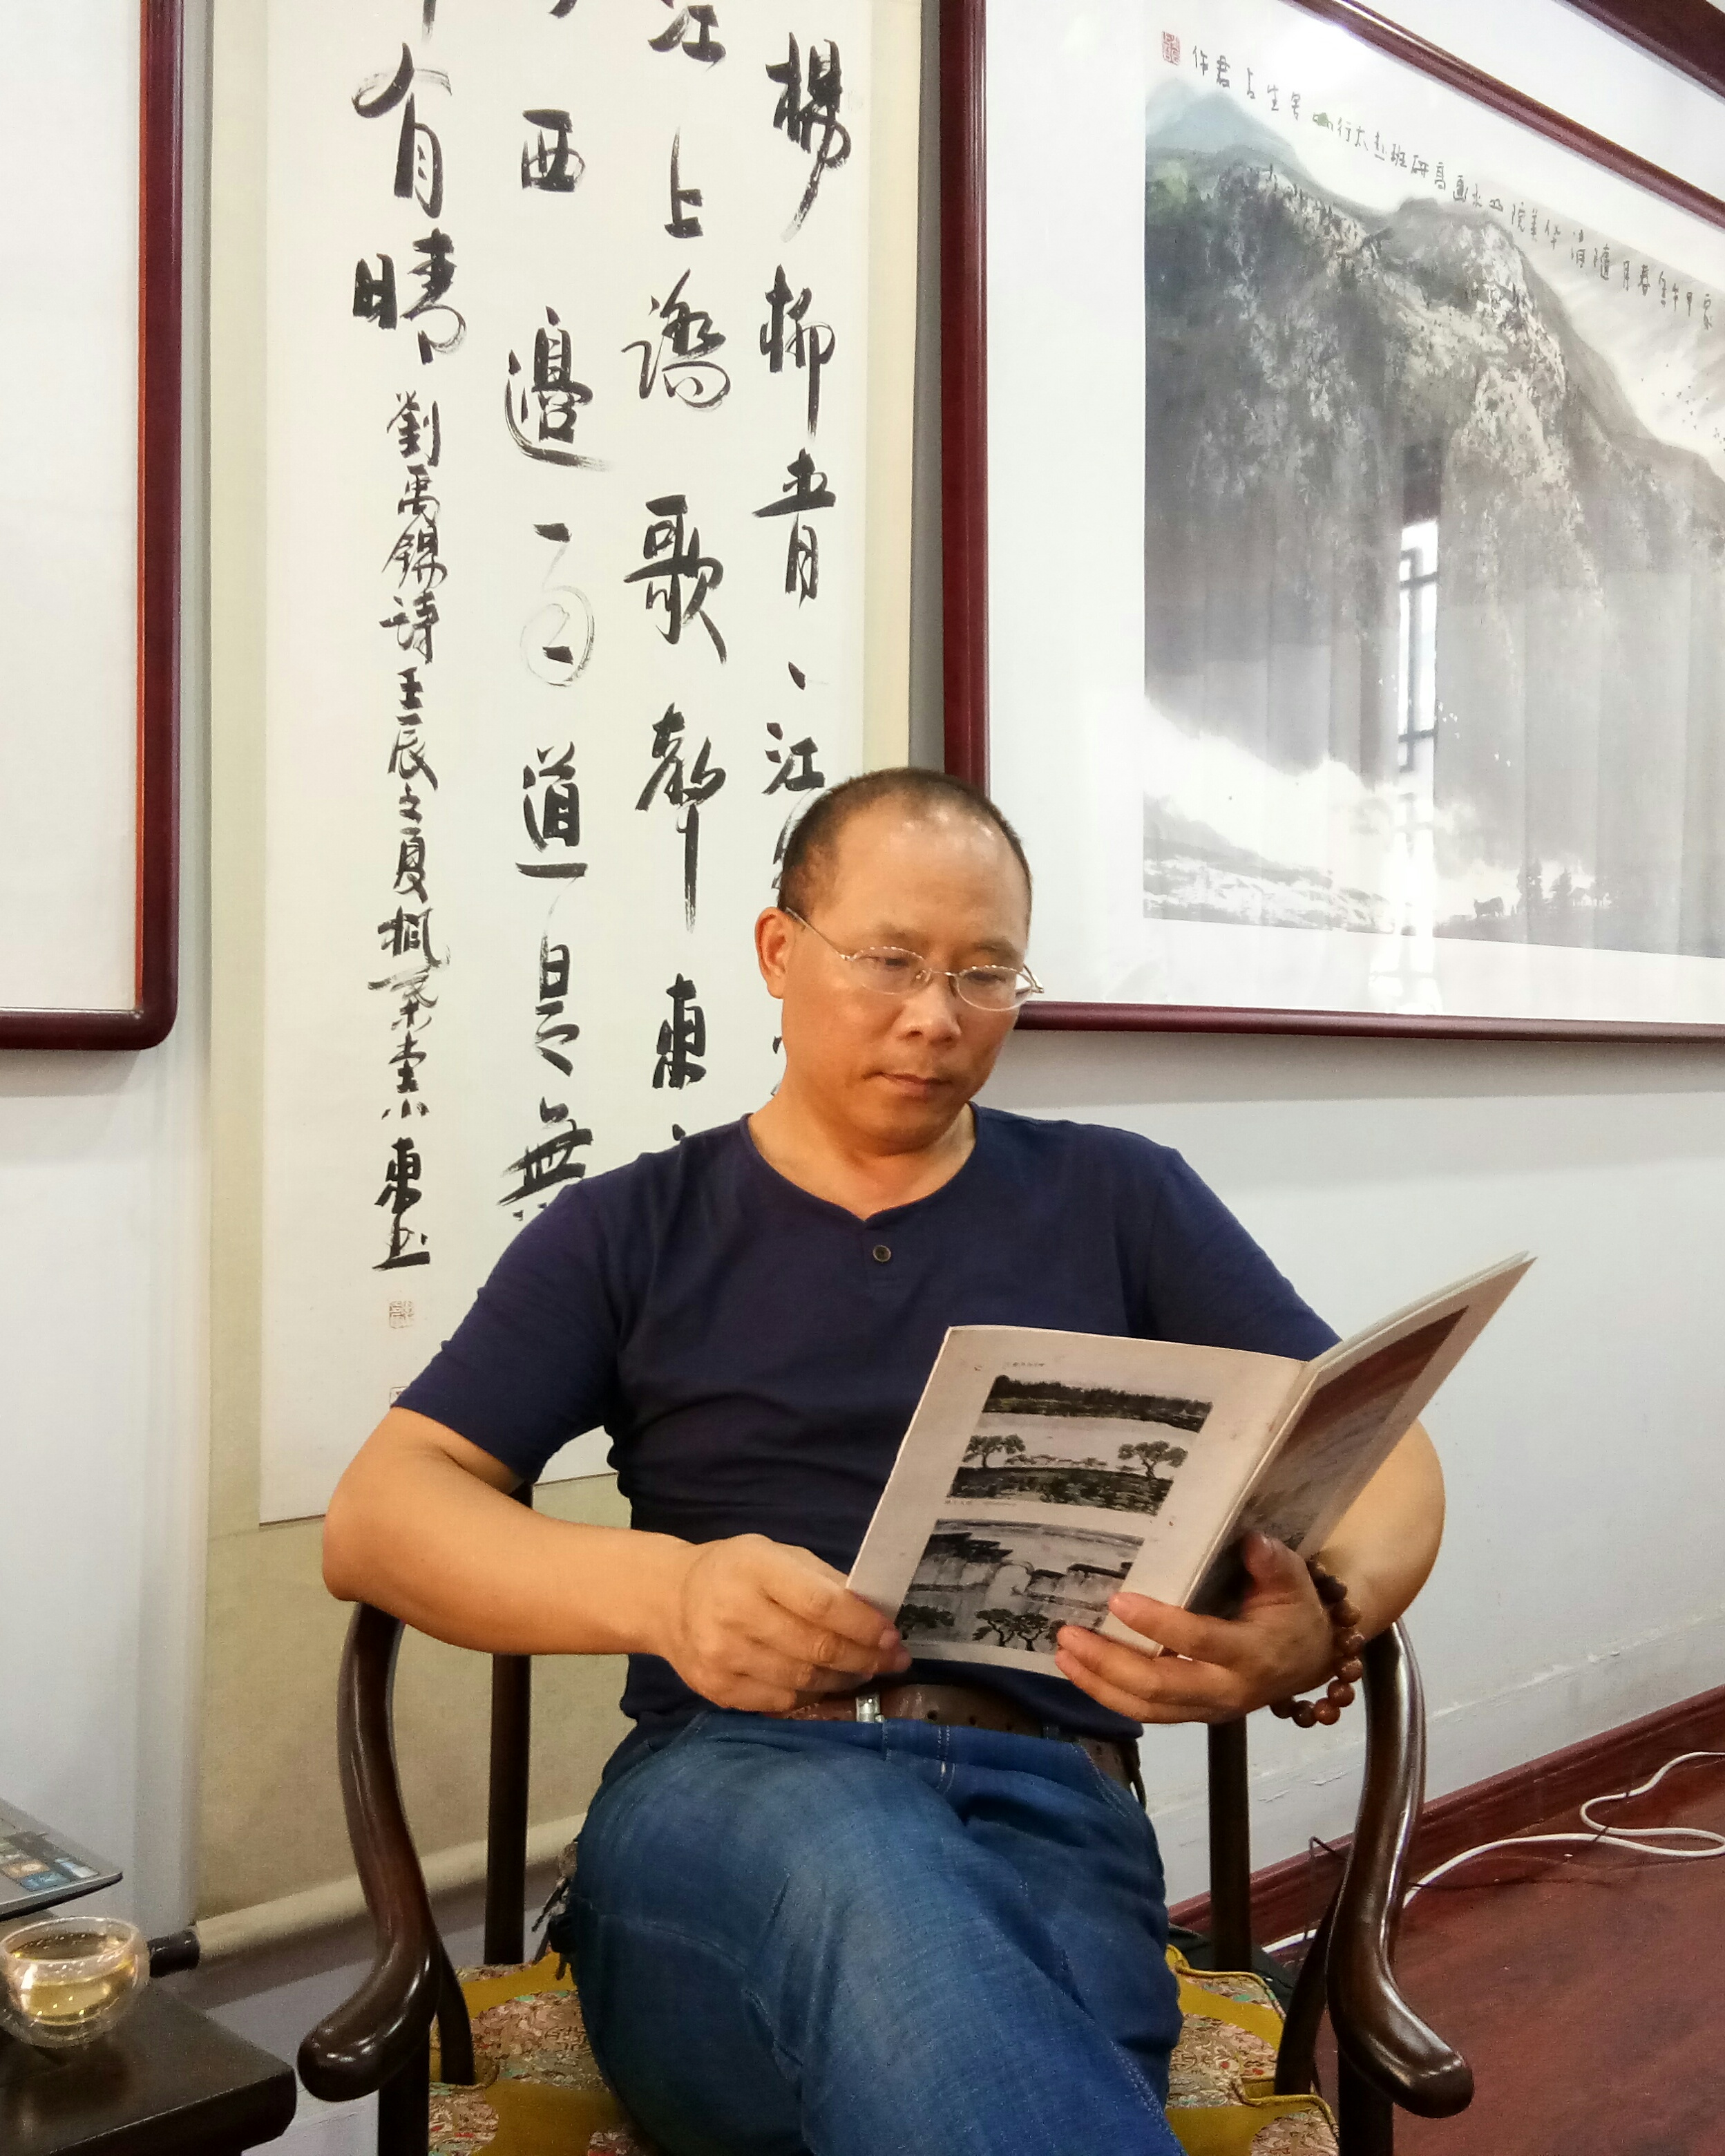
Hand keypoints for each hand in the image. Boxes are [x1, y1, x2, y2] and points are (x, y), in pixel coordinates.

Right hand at [657, 1534, 910, 1713]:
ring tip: (862, 1672)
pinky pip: (780, 1701)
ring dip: (843, 1680)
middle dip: (864, 1657)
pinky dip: (811, 1695)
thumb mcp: (776, 1555)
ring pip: (802, 1680)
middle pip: (815, 1648)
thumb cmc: (735, 1572)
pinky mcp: (716, 1690)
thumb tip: (874, 1614)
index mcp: (755, 1569)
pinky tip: (824, 1684)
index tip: (892, 1636)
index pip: (821, 1603)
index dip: (863, 1625)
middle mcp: (734, 1613)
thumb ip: (822, 1580)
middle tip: (891, 1660)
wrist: (668, 1600)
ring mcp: (722, 1656)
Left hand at [1053, 1532, 1335, 1724]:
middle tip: (1068, 1635)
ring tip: (1063, 1653)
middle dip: (1109, 1663)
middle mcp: (1226, 1690)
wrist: (1311, 1662)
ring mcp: (1208, 1709)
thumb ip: (1272, 1563)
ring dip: (1099, 1683)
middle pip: (1159, 1687)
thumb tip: (1251, 1540)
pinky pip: (1148, 1712)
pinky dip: (1110, 1695)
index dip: (1158, 1624)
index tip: (1117, 1601)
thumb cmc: (1295, 1613)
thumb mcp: (1293, 1582)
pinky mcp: (1194, 1714)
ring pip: (1147, 1708)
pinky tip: (1081, 1672)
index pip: (1199, 1641)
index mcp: (1251, 1654)